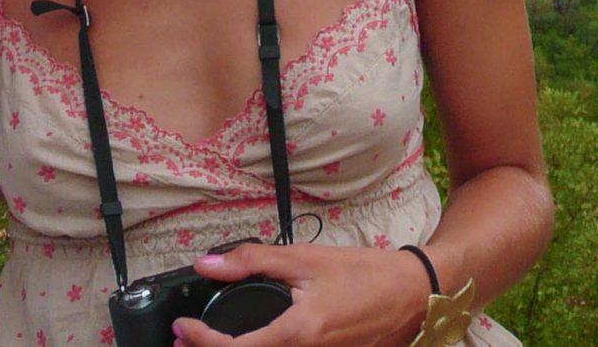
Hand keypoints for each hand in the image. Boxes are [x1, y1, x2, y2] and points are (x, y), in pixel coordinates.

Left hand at [171, 242, 429, 346]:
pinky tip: (250, 341)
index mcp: (298, 333)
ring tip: (210, 340)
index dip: (200, 341)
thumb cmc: (366, 275)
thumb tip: (209, 264)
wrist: (414, 294)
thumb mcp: (307, 259)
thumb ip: (253, 261)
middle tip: (186, 339)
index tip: (183, 327)